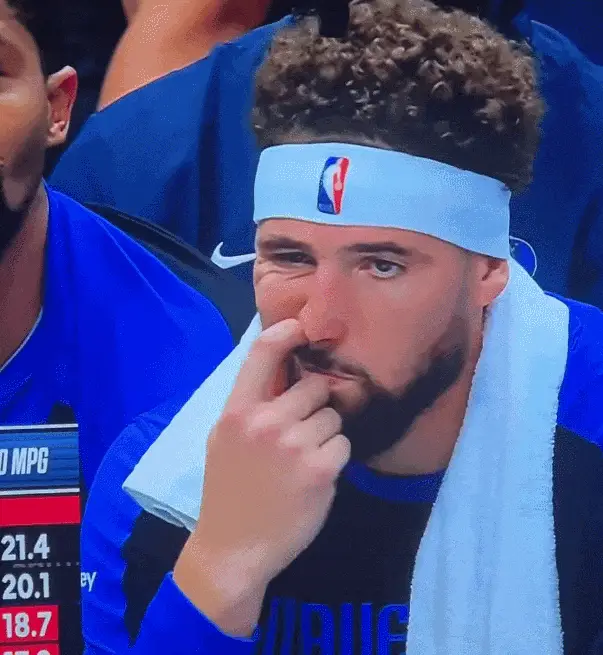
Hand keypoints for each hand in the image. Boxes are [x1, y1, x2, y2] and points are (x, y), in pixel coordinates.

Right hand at [174, 319, 349, 632]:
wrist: (233, 550)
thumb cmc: (228, 491)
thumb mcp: (225, 440)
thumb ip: (252, 406)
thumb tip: (287, 372)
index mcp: (238, 411)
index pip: (262, 352)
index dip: (287, 332)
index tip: (303, 327)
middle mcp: (266, 421)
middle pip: (315, 387)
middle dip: (315, 405)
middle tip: (300, 432)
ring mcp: (295, 444)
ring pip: (333, 416)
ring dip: (326, 433)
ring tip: (303, 460)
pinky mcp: (321, 469)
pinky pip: (343, 444)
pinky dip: (334, 458)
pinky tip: (314, 477)